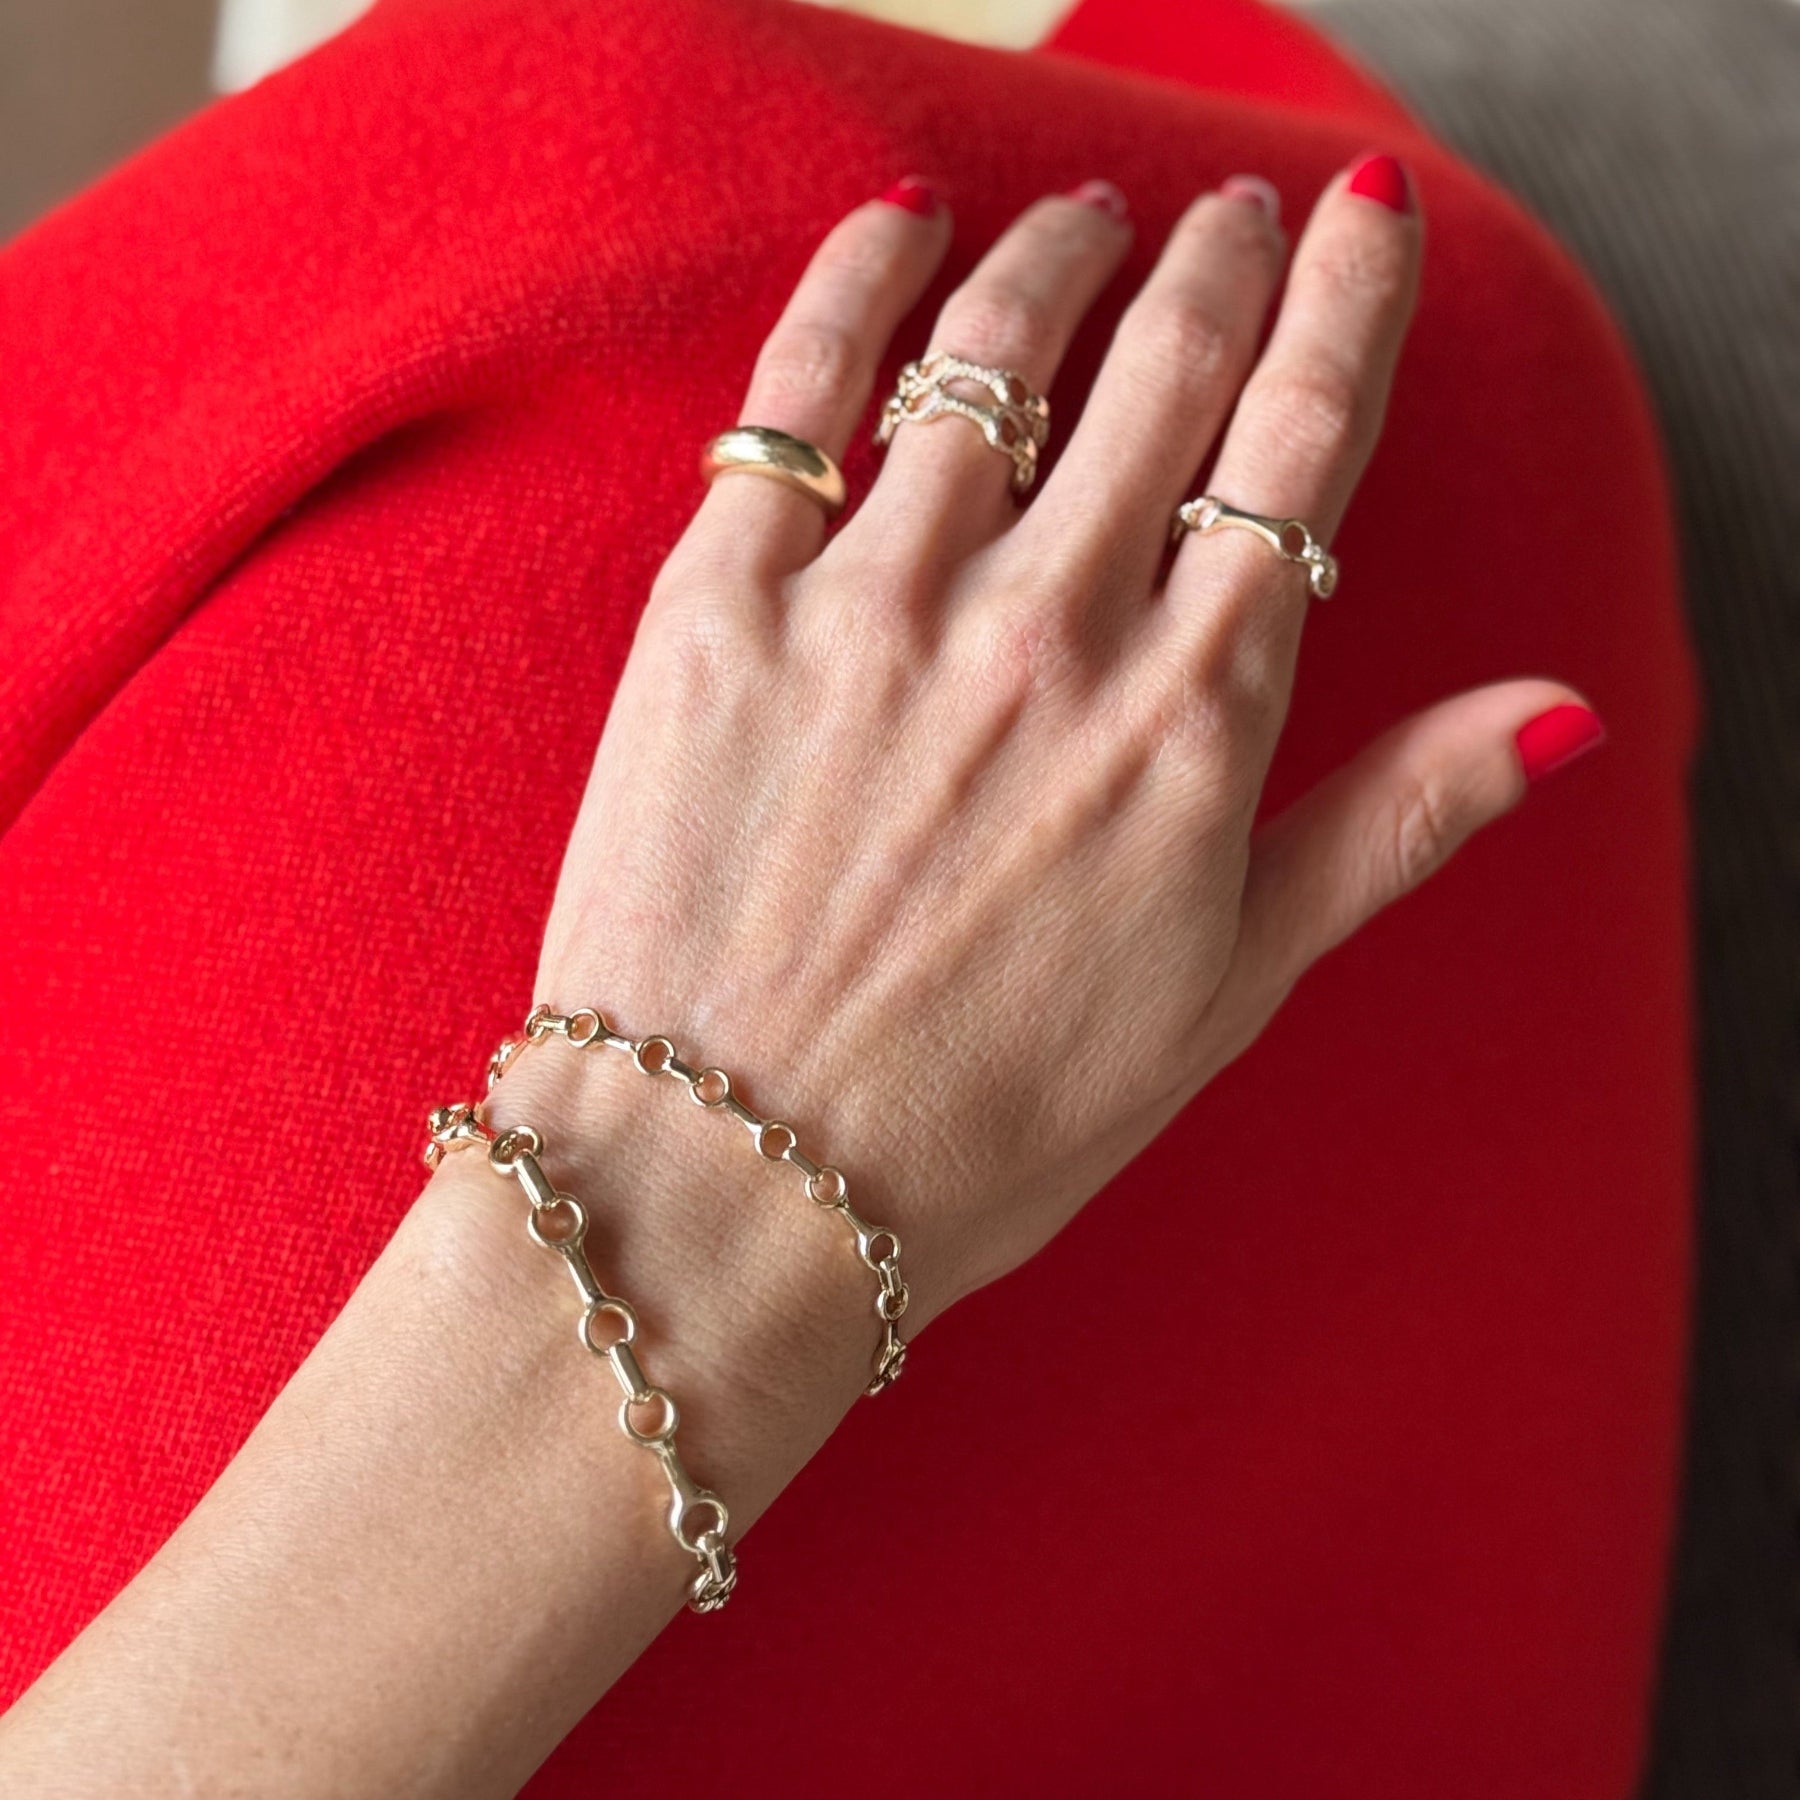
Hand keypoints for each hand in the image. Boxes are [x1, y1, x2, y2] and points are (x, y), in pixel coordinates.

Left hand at [489, 163, 1591, 1409]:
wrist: (737, 1189)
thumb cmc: (989, 1123)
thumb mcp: (1228, 991)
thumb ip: (1388, 827)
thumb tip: (1554, 714)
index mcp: (1186, 723)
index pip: (1303, 450)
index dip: (1351, 314)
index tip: (1366, 229)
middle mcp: (1048, 634)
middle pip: (1167, 371)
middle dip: (1222, 264)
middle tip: (1236, 210)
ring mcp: (879, 609)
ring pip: (996, 351)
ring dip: (1059, 258)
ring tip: (1089, 217)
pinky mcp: (723, 612)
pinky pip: (799, 390)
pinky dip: (856, 282)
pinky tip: (899, 223)